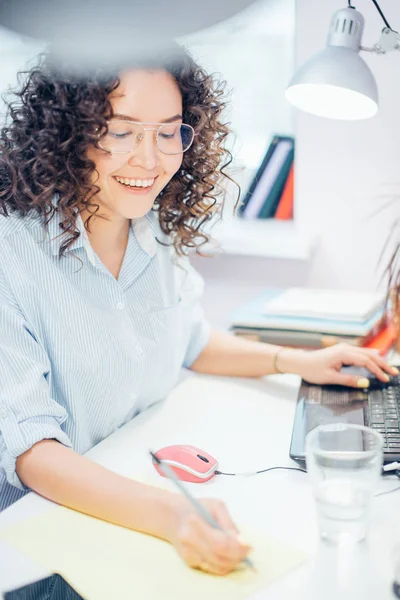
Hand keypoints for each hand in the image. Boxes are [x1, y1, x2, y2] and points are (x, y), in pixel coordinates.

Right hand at [167, 497, 251, 575]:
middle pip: (220, 558)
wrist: (174, 515)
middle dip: (238, 556)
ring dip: (233, 562)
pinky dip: (224, 564)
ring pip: (218, 567)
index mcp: (194, 522)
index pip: (220, 544)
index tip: (249, 546)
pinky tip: (227, 554)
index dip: (238, 548)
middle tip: (247, 550)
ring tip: (239, 552)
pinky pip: (212, 568)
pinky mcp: (189, 562)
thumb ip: (229, 524)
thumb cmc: (198, 507)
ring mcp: (188, 553)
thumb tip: (243, 542)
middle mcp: (189, 541)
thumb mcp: (216, 506)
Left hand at [280, 343, 398, 386]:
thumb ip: (349, 380)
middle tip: (394, 373)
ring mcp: (344, 348)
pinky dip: (370, 358)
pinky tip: (375, 360)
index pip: (366, 361)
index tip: (385, 379)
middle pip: (369, 355)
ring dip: (378, 360)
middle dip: (383, 364)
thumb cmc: (312, 369)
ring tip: (388, 368)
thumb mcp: (330, 378)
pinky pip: (360, 353)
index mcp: (343, 353)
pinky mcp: (342, 351)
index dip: (377, 370)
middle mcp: (345, 348)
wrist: (299, 362)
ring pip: (366, 353)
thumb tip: (365, 382)